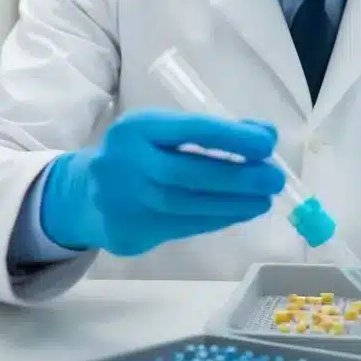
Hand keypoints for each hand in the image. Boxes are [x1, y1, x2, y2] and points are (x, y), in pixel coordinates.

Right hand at [40, 109, 284, 255]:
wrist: (87, 193)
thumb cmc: (143, 154)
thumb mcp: (168, 131)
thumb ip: (216, 131)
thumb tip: (267, 137)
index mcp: (135, 128)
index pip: (189, 130)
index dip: (231, 137)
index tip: (267, 144)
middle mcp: (124, 163)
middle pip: (187, 173)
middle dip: (238, 178)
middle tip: (274, 179)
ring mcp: (123, 201)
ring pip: (187, 205)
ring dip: (233, 204)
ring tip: (263, 200)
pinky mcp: (129, 231)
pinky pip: (183, 226)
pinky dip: (217, 219)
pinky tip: (239, 212)